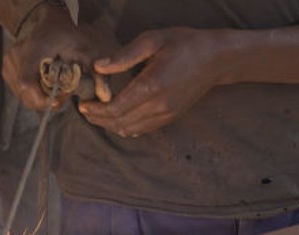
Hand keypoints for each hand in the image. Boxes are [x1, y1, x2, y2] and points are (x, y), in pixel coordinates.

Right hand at [2, 3, 114, 110]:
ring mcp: (8, 64)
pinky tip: (45, 82)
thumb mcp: (86, 50)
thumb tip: (105, 97)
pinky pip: (21, 91)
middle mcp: (15, 58)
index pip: (27, 85)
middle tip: (65, 93)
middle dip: (47, 101)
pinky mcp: (7, 70)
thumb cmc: (67, 34)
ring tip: (57, 85)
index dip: (43, 99)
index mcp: (31, 51)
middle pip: (27, 95)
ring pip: (24, 96)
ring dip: (42, 97)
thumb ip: (97, 73)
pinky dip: (35, 92)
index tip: (62, 98)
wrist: (47, 20)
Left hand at [78, 28, 220, 136]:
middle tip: (85, 111)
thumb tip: (99, 67)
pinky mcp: (171, 117)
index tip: (83, 104)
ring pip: (131, 129)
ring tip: (98, 115)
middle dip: (99, 119)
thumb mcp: (153, 40)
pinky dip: (126, 127)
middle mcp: (158, 106)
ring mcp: (166, 115)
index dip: (96, 110)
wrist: (216, 59)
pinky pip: (143, 129)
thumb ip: (124, 56)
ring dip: (111, 125)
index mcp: (151, 86)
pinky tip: (117, 119)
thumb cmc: (184, 44)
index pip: (116, 108)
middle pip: (120, 122)